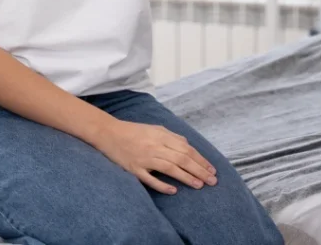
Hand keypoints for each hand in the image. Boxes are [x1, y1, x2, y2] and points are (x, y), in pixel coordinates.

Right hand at [93, 120, 217, 194]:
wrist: (108, 133)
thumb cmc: (134, 131)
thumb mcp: (155, 129)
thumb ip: (172, 137)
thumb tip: (187, 146)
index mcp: (162, 136)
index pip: (187, 149)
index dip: (201, 160)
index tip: (212, 170)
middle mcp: (155, 146)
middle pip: (182, 159)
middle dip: (199, 170)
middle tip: (212, 181)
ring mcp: (144, 158)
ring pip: (169, 168)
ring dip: (186, 177)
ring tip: (199, 185)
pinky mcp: (134, 169)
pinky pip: (149, 179)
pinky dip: (162, 185)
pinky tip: (173, 190)